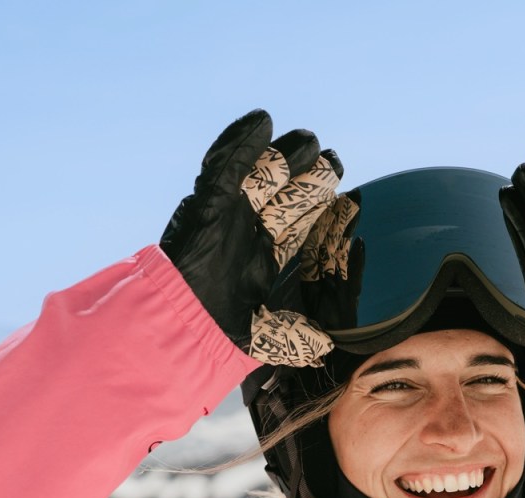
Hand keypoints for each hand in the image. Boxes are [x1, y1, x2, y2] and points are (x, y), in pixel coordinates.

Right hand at [160, 109, 340, 365]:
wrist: (186, 326)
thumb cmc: (220, 332)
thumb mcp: (269, 337)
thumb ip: (297, 336)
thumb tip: (326, 347)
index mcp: (262, 258)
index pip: (295, 225)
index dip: (315, 206)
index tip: (338, 191)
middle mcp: (247, 232)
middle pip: (284, 195)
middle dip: (307, 177)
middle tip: (330, 158)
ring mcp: (228, 215)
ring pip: (261, 176)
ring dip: (284, 156)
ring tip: (308, 139)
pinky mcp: (208, 203)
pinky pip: (226, 167)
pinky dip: (241, 143)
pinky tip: (261, 122)